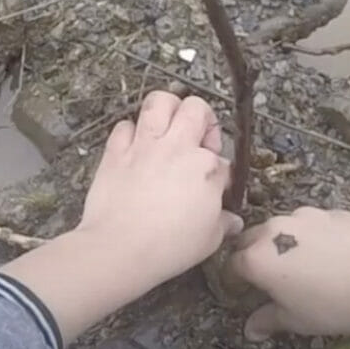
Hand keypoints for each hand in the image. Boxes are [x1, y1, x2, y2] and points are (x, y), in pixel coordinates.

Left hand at [0, 91, 242, 340]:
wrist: (121, 247)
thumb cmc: (170, 246)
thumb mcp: (209, 239)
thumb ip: (223, 223)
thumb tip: (233, 221)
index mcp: (206, 168)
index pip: (223, 159)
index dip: (221, 172)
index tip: (215, 187)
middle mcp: (177, 147)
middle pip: (196, 108)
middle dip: (203, 119)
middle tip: (198, 142)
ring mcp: (144, 146)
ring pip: (159, 101)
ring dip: (168, 109)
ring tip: (169, 128)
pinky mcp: (116, 152)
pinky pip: (124, 125)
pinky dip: (131, 132)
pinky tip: (136, 148)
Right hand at [229, 208, 349, 340]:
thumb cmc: (335, 306)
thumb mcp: (298, 320)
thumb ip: (269, 320)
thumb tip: (251, 330)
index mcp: (258, 258)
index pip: (231, 266)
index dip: (234, 282)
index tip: (243, 294)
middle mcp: (276, 229)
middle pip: (251, 239)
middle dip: (253, 257)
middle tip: (269, 280)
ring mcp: (307, 216)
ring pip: (283, 227)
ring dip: (283, 243)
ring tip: (304, 267)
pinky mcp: (334, 211)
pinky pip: (314, 223)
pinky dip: (313, 237)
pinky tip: (334, 256)